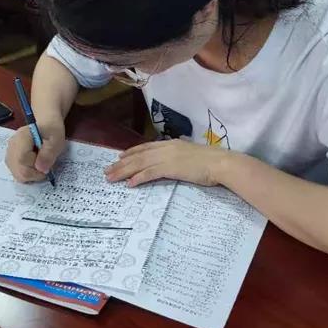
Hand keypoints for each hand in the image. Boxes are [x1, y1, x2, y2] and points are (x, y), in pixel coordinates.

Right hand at [5, 121, 65, 182]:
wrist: (45, 122)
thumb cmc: (51, 130)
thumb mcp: (56, 139)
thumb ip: (48, 153)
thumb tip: (40, 169)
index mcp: (22, 138)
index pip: (22, 161)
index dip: (36, 169)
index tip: (47, 167)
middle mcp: (11, 146)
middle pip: (17, 170)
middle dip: (33, 174)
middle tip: (44, 166)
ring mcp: (9, 152)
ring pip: (16, 173)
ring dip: (30, 173)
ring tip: (39, 163)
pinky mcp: (11, 157)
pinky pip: (16, 172)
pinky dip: (27, 172)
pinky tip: (34, 164)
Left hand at [105, 139, 231, 186]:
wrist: (220, 163)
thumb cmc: (211, 161)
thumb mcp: (192, 155)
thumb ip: (180, 157)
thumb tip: (175, 162)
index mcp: (171, 144)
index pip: (146, 147)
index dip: (131, 152)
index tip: (120, 157)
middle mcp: (166, 148)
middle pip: (138, 155)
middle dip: (121, 163)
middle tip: (107, 170)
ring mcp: (167, 157)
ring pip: (139, 163)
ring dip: (123, 171)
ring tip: (111, 178)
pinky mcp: (170, 168)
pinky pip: (149, 173)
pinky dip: (137, 178)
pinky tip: (129, 184)